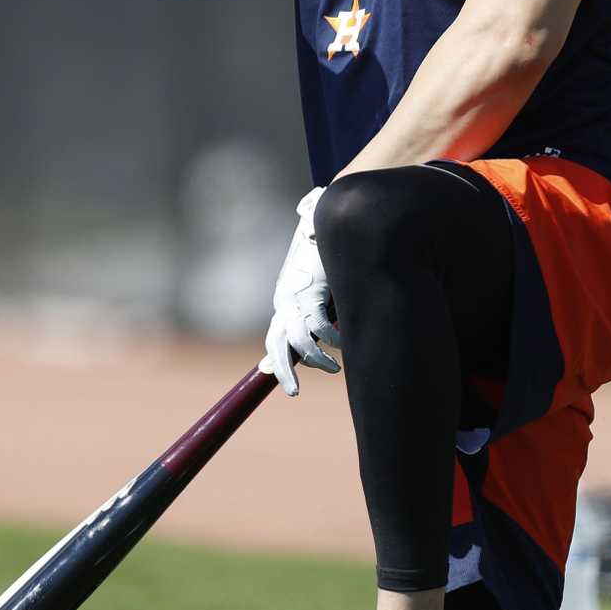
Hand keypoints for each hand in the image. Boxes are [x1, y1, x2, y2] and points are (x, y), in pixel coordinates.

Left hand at [258, 187, 338, 396]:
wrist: (334, 217)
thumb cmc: (330, 249)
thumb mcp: (320, 280)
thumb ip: (318, 301)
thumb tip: (318, 328)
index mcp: (285, 298)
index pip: (274, 335)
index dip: (272, 357)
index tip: (267, 374)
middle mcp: (286, 300)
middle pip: (277, 344)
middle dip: (282, 371)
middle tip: (293, 392)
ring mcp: (298, 296)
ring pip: (300, 342)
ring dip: (317, 360)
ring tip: (333, 368)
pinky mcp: (313, 291)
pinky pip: (320, 327)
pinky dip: (333, 339)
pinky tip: (343, 341)